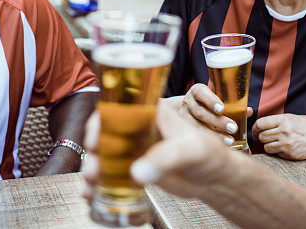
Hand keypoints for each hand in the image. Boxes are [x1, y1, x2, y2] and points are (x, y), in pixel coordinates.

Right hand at [82, 102, 233, 199]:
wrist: (215, 178)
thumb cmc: (210, 154)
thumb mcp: (192, 149)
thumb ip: (167, 158)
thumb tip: (137, 172)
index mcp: (151, 112)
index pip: (118, 109)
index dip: (99, 122)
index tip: (92, 141)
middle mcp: (140, 127)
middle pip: (105, 133)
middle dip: (93, 153)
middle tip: (92, 172)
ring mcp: (136, 147)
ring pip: (105, 155)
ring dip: (93, 170)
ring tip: (89, 189)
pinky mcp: (137, 167)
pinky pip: (113, 173)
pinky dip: (101, 184)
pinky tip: (93, 196)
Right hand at [177, 83, 252, 144]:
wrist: (188, 108)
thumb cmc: (208, 103)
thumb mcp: (217, 98)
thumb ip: (232, 103)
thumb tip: (248, 111)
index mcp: (197, 91)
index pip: (201, 93)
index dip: (211, 101)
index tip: (222, 109)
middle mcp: (187, 102)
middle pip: (200, 112)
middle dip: (218, 121)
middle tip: (234, 128)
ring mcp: (183, 116)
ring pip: (197, 126)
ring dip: (214, 134)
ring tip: (230, 141)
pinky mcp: (183, 129)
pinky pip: (195, 136)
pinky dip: (208, 141)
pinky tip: (220, 147)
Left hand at [252, 114, 305, 159]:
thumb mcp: (294, 118)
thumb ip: (278, 121)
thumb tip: (262, 126)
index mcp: (284, 120)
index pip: (260, 124)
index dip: (255, 128)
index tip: (255, 130)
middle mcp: (284, 132)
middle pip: (261, 136)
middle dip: (262, 137)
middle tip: (267, 137)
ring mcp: (287, 145)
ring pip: (266, 147)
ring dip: (269, 145)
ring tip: (276, 142)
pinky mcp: (291, 155)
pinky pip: (276, 154)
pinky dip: (278, 152)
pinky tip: (286, 148)